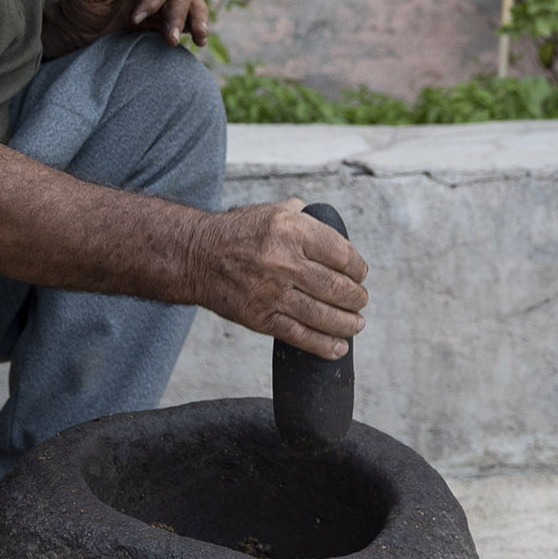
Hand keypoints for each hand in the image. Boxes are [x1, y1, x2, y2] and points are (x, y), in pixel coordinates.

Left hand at [45, 0, 211, 56]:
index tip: (135, 19)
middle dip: (177, 15)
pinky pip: (187, 19)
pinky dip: (195, 27)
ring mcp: (160, 1)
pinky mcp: (162, 21)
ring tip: (200, 40)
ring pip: (190, 2)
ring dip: (197, 19)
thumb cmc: (78, 5)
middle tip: (169, 39)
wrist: (74, 32)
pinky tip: (199, 40)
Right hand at [180, 199, 368, 357]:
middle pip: (337, 287)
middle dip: (357, 298)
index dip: (358, 268)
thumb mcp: (273, 211)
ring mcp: (271, 293)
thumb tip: (334, 231)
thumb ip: (306, 218)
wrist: (197, 256)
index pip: (342, 254)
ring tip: (356, 324)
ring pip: (323, 315)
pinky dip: (324, 345)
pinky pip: (300, 336)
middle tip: (360, 300)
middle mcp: (282, 261)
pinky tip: (338, 347)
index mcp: (290, 230)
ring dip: (348, 323)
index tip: (360, 274)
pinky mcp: (259, 318)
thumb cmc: (240, 232)